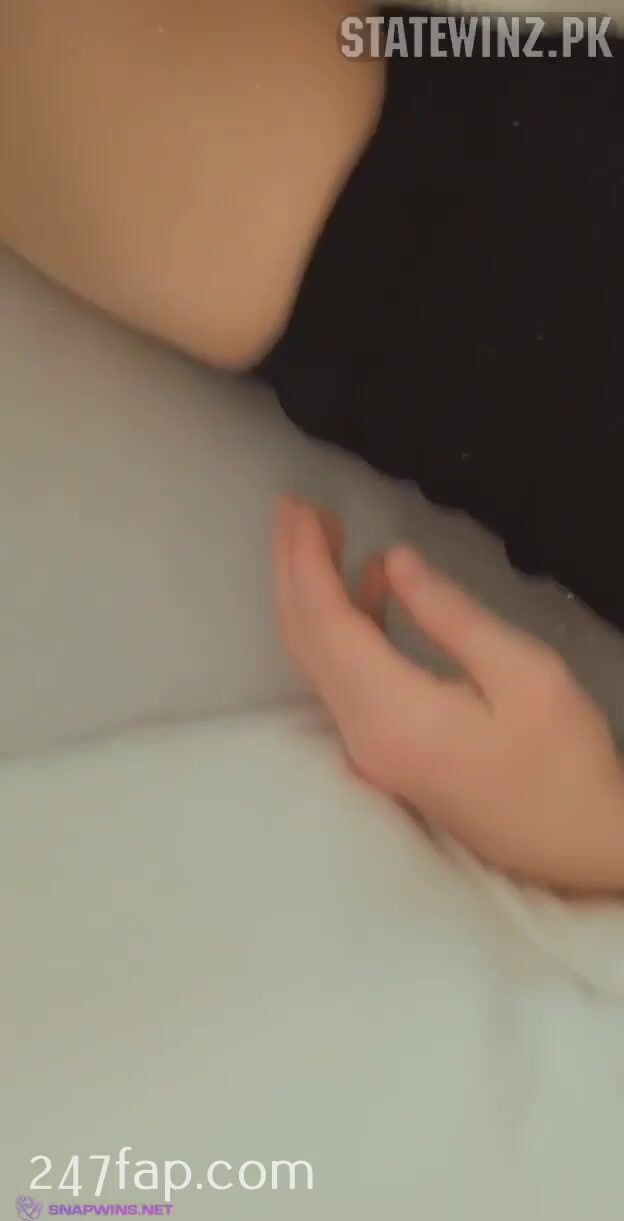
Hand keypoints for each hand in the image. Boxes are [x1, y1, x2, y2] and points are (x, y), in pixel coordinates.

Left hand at [273, 495, 623, 891]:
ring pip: (319, 658)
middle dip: (293, 569)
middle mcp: (363, 733)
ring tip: (328, 534)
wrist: (577, 848)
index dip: (305, 560)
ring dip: (316, 595)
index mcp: (393, 713)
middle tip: (295, 507)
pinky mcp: (385, 752)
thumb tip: (394, 558)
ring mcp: (370, 748)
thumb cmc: (562, 760)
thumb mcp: (523, 672)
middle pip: (306, 639)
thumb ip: (450, 614)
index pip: (326, 623)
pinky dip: (347, 627)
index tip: (298, 506)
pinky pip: (345, 677)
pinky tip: (376, 586)